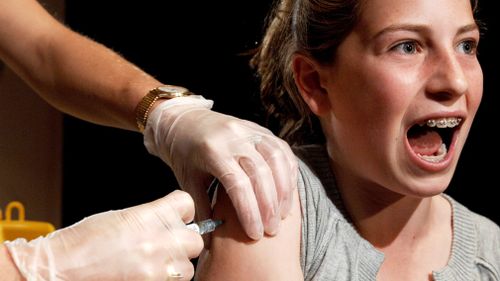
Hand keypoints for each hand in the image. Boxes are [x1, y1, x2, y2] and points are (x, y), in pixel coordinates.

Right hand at [5, 190, 202, 280]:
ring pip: (187, 267)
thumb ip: (150, 218)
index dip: (183, 212)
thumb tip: (168, 222)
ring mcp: (157, 269)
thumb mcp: (120, 217)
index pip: (187, 205)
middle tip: (166, 244)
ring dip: (176, 265)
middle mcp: (158, 242)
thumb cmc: (83, 242)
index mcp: (150, 216)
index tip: (176, 217)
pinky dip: (165, 279)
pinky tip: (147, 274)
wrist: (62, 268)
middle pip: (195, 239)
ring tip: (154, 264)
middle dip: (183, 242)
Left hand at [144, 102, 297, 239]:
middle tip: (272, 230)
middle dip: (269, 206)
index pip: (238, 185)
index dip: (250, 212)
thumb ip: (201, 209)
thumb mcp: (187, 181)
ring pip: (276, 159)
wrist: (183, 121)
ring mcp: (249, 129)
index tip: (255, 234)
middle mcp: (233, 137)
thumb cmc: (184, 154)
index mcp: (212, 151)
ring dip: (284, 190)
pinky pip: (281, 148)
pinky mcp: (259, 128)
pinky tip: (288, 190)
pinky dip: (288, 170)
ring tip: (283, 213)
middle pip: (261, 174)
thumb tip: (212, 241)